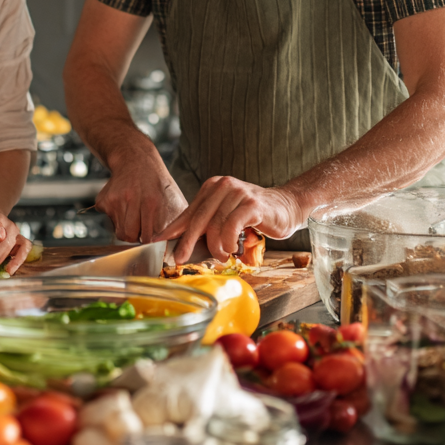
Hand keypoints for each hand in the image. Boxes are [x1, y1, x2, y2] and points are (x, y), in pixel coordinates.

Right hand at [96, 141, 186, 242]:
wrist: (136, 160)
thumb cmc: (157, 183)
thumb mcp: (174, 199)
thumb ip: (178, 222)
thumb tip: (181, 244)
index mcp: (152, 202)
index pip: (149, 237)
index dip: (152, 242)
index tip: (154, 241)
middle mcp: (132, 199)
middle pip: (130, 237)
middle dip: (137, 237)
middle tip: (143, 229)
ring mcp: (116, 200)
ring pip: (119, 232)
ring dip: (127, 229)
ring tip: (135, 216)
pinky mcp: (104, 201)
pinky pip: (109, 222)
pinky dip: (116, 219)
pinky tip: (124, 206)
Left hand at [155, 176, 305, 261]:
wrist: (287, 206)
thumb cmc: (254, 214)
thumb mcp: (225, 216)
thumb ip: (207, 224)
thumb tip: (181, 241)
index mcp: (212, 187)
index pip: (189, 212)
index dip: (173, 229)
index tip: (157, 242)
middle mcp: (223, 186)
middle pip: (198, 219)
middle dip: (187, 242)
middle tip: (179, 258)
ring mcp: (238, 193)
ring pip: (215, 226)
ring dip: (216, 247)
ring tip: (222, 255)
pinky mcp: (252, 204)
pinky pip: (232, 226)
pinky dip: (229, 241)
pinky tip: (233, 248)